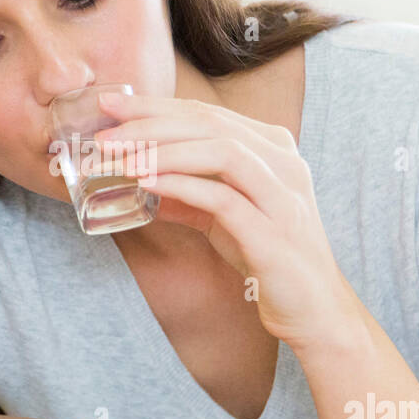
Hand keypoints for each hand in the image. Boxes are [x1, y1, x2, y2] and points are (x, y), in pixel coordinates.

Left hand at [90, 91, 355, 353]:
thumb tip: (142, 180)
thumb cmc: (270, 260)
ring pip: (220, 151)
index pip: (208, 114)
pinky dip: (182, 186)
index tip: (112, 107)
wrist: (313, 311)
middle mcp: (283, 163)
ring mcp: (282, 196)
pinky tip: (148, 184)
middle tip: (105, 134)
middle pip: (210, 124)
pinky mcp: (273, 232)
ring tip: (120, 159)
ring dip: (163, 150)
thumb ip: (190, 196)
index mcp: (273, 150)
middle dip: (151, 123)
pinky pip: (223, 198)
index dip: (156, 107)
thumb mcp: (225, 219)